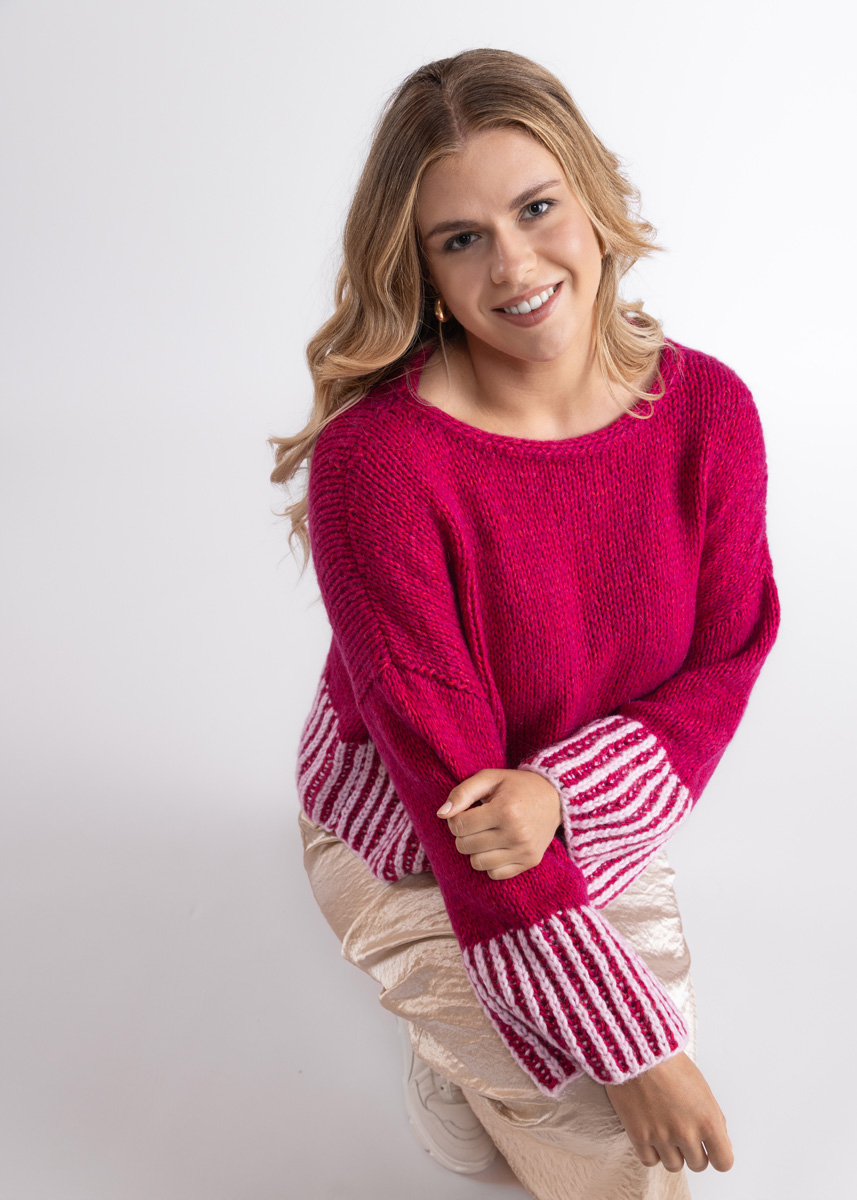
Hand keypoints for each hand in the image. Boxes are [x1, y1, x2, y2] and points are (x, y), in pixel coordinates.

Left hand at [436, 769, 562, 879]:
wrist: (555, 798)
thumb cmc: (516, 786)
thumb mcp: (489, 778)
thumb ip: (462, 792)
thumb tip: (441, 814)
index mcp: (505, 810)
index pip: (459, 826)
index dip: (456, 818)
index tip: (467, 811)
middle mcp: (516, 833)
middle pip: (465, 846)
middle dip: (464, 834)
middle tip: (477, 822)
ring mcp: (524, 851)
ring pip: (477, 863)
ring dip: (475, 850)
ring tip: (486, 834)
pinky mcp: (529, 862)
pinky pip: (494, 874)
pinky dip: (490, 863)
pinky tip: (497, 846)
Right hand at [604, 1052, 733, 1174]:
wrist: (637, 1051)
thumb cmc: (671, 1064)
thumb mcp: (703, 1088)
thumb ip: (715, 1119)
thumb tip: (723, 1145)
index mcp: (708, 1120)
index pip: (724, 1161)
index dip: (718, 1157)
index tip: (712, 1151)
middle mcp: (687, 1133)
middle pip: (698, 1164)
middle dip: (693, 1151)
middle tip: (683, 1132)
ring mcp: (662, 1136)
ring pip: (674, 1165)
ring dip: (672, 1152)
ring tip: (665, 1131)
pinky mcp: (638, 1136)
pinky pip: (650, 1161)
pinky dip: (651, 1151)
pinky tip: (651, 1134)